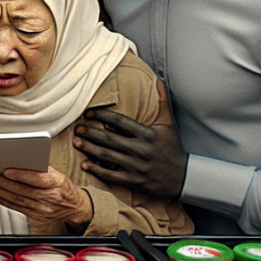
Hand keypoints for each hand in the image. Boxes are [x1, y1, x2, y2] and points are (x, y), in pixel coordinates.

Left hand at [0, 167, 92, 226]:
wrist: (74, 206)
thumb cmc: (62, 186)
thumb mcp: (56, 174)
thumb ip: (40, 169)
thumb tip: (17, 161)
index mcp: (57, 183)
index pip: (37, 179)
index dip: (21, 175)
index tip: (6, 171)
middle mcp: (51, 197)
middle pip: (24, 191)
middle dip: (4, 184)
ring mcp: (44, 210)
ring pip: (18, 201)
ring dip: (0, 194)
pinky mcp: (38, 217)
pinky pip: (18, 209)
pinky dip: (4, 202)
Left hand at [74, 80, 187, 197]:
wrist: (184, 177)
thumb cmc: (173, 149)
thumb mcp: (169, 124)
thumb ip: (162, 102)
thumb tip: (159, 81)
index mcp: (148, 134)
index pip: (121, 121)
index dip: (103, 116)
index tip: (89, 113)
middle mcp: (141, 149)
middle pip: (110, 138)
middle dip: (91, 132)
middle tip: (77, 127)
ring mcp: (137, 166)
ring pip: (108, 156)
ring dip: (90, 148)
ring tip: (76, 142)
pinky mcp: (135, 180)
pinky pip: (112, 174)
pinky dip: (97, 170)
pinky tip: (85, 164)